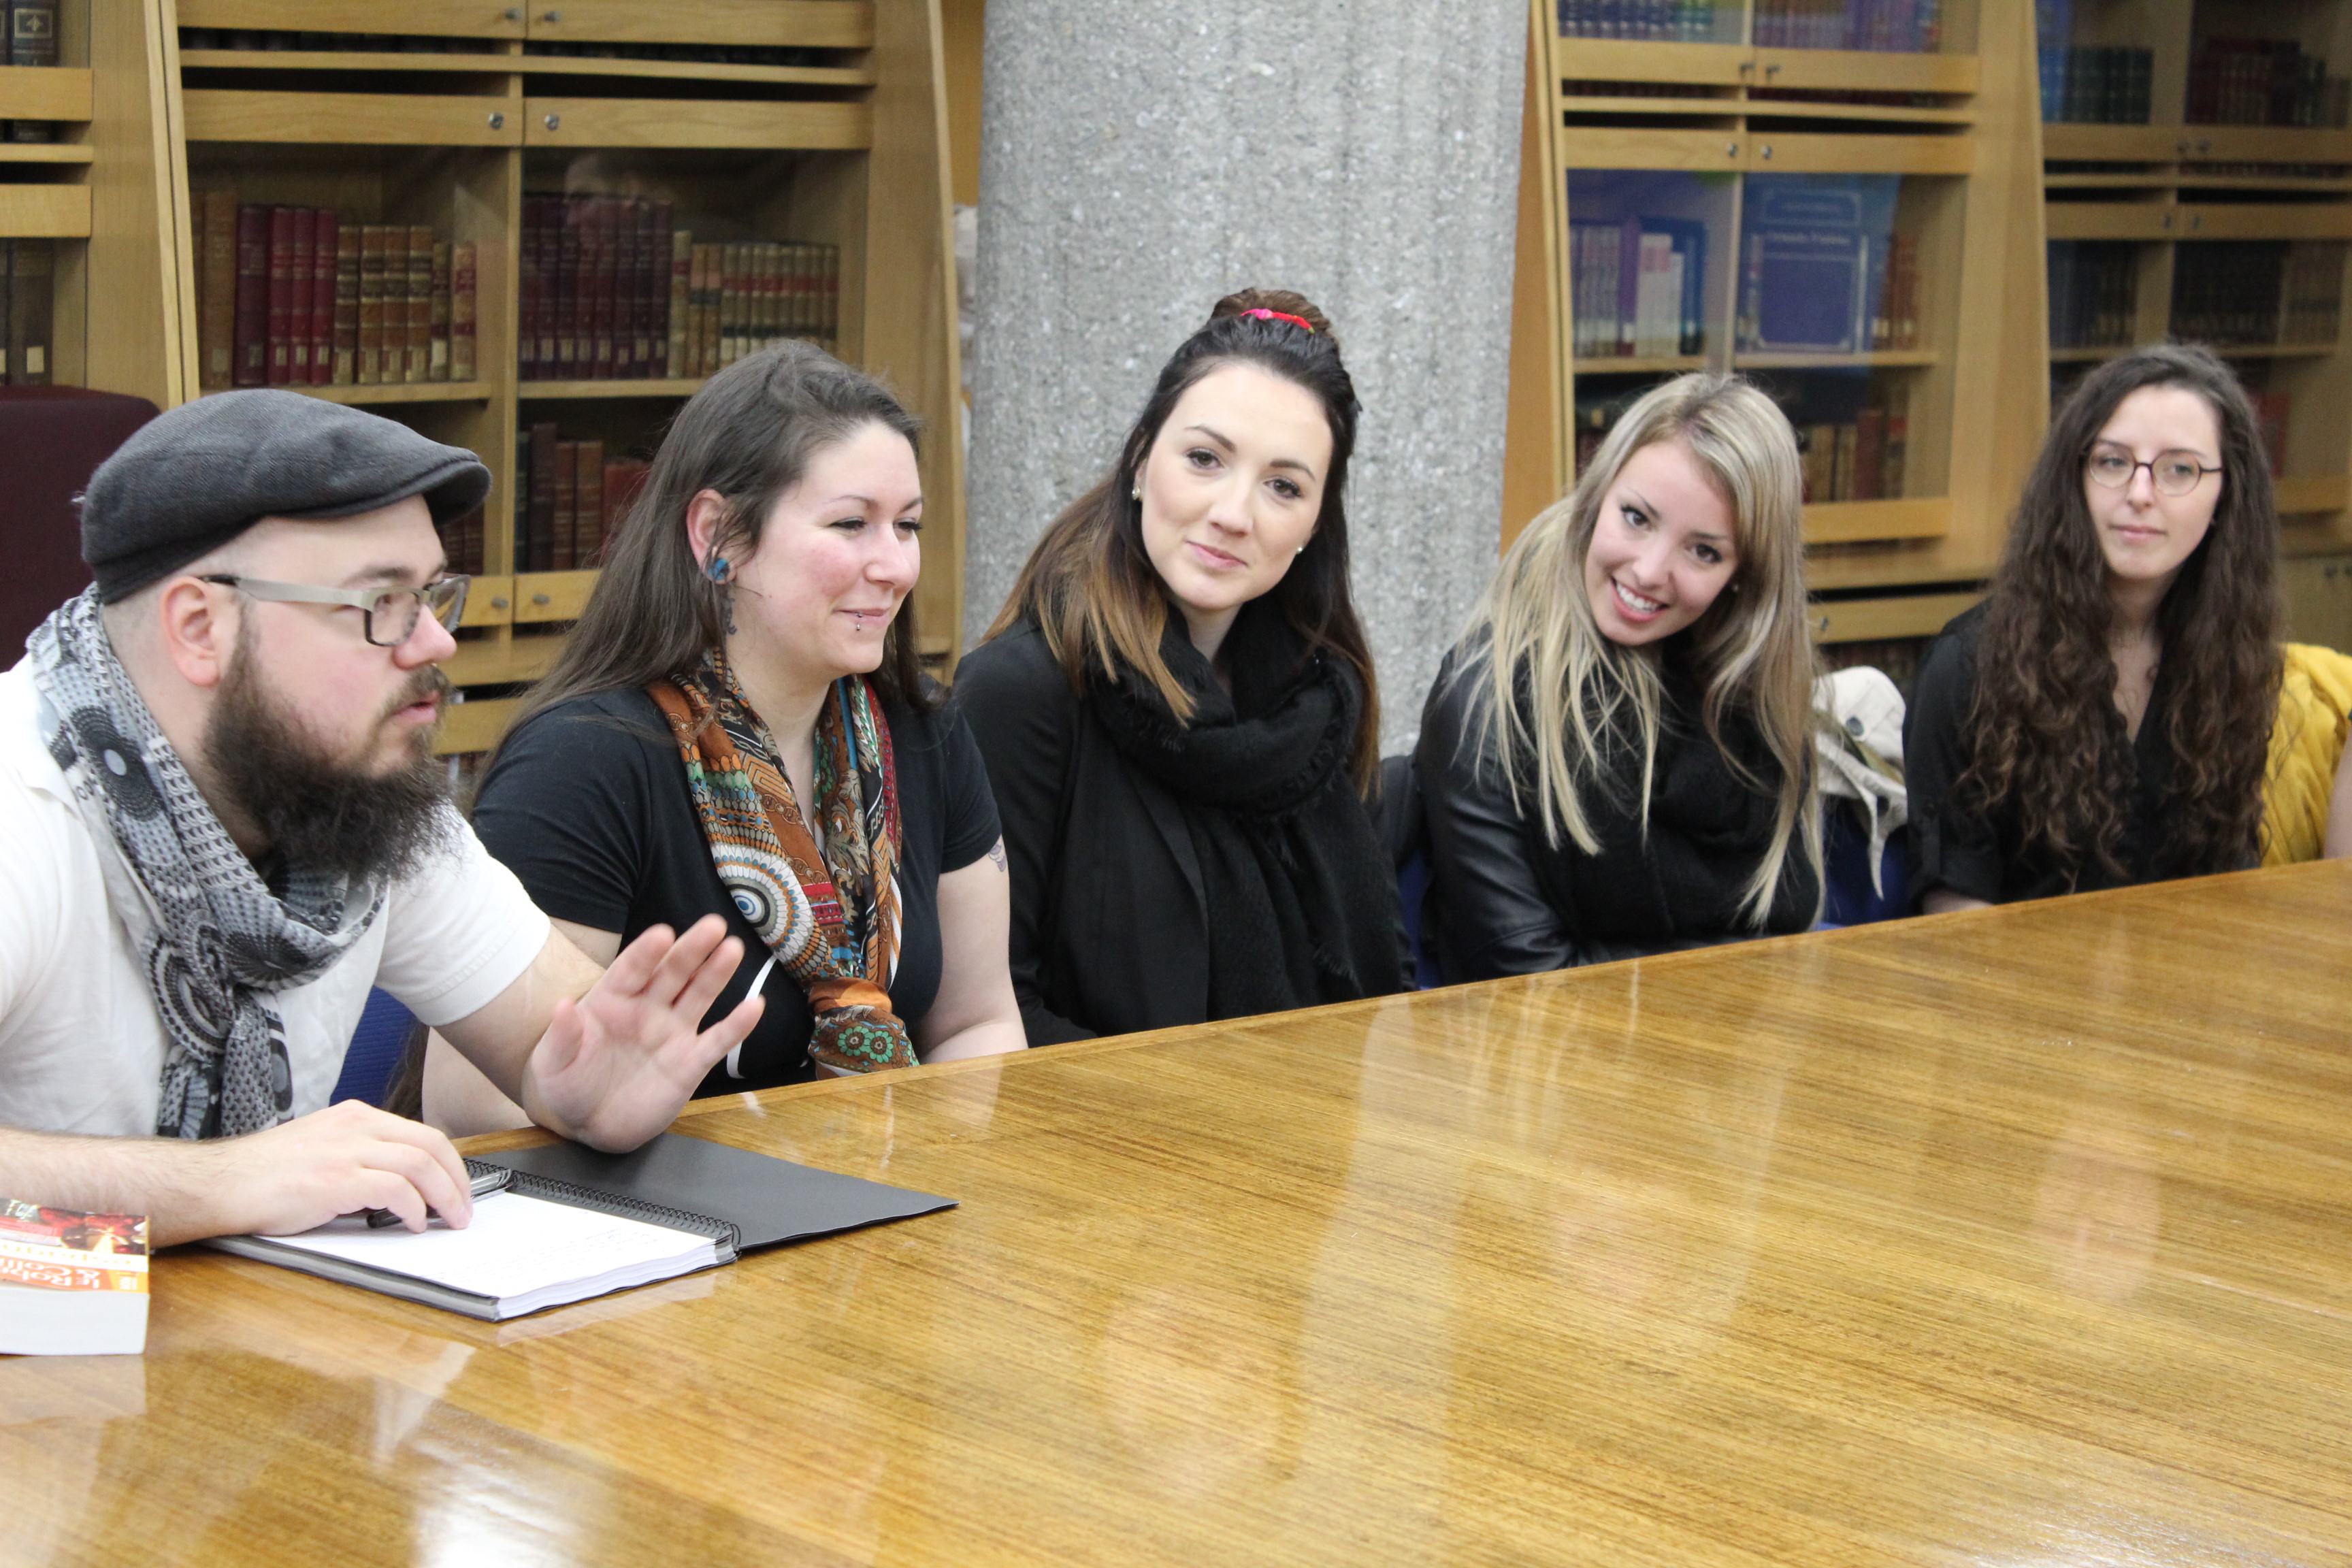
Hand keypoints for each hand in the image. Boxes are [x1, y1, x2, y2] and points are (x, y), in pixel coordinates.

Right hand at [198, 1100, 473, 1240]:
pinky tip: (416, 1223)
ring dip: (445, 1196)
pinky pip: (395, 1189)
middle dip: (458, 1178)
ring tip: (451, 1219)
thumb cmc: (263, 1174)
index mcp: (354, 1116)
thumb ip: (359, 1156)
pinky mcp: (336, 1178)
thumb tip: (398, 1185)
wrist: (219, 1182)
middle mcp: (355, 1125)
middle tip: (465, 1208)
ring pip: (421, 1164)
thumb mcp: (320, 1148)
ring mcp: (346, 1149)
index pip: (421, 1133)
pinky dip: (415, 1208)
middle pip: (431, 1144)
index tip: (458, 1187)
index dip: (449, 1162)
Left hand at [519, 914, 764, 1151]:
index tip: (663, 934)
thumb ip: (563, 1036)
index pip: (632, 969)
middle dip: (692, 949)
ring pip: (699, 995)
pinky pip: (718, 1042)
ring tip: (732, 949)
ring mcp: (671, 1033)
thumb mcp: (553, 1064)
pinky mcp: (690, 1063)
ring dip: (717, 972)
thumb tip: (563, 1006)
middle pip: (673, 972)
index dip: (647, 952)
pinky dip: (737, 1025)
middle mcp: (647, 1009)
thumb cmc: (566, 1086)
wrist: (588, 1126)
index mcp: (612, 1000)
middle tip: (713, 926)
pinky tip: (754, 1006)